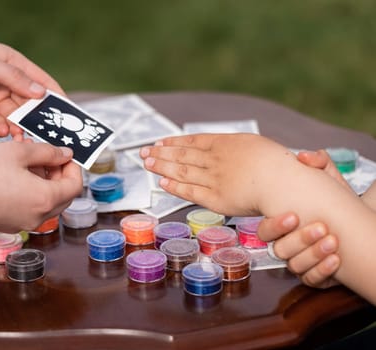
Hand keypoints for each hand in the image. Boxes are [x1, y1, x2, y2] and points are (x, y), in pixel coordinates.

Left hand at [0, 40, 63, 137]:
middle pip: (32, 103)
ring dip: (25, 128)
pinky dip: (5, 133)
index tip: (70, 113)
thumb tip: (41, 93)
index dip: (56, 97)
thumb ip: (13, 78)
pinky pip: (1, 127)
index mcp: (11, 64)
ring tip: (28, 138)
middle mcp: (6, 83)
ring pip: (19, 118)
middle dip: (44, 118)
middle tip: (56, 133)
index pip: (41, 81)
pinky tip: (5, 135)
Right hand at [0, 141, 81, 231]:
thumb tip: (65, 154)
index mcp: (45, 200)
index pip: (75, 186)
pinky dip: (29, 192)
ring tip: (26, 159)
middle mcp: (36, 218)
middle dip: (59, 174)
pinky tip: (14, 173)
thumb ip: (48, 152)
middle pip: (63, 197)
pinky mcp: (6, 224)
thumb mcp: (18, 151)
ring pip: (45, 203)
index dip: (74, 167)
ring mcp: (21, 224)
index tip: (65, 154)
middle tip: (47, 155)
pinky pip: (28, 208)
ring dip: (43, 181)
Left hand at [140, 133, 295, 216]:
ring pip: (182, 170)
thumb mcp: (257, 146)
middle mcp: (215, 159)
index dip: (175, 142)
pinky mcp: (216, 199)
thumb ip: (236, 149)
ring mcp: (214, 179)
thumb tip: (225, 149)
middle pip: (182, 154)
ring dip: (162, 166)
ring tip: (147, 163)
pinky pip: (190, 191)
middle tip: (144, 151)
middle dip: (161, 152)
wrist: (285, 183)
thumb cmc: (279, 165)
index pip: (193, 141)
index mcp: (226, 143)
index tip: (161, 142)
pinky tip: (162, 182)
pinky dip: (174, 186)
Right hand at [257, 149, 345, 288]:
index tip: (294, 215)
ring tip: (333, 241)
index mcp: (283, 225)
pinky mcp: (314, 276)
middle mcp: (287, 245)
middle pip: (279, 249)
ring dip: (313, 254)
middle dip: (299, 239)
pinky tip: (336, 259)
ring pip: (294, 265)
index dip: (275, 225)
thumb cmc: (337, 205)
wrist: (359, 229)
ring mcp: (299, 262)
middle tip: (321, 227)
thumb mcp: (330, 182)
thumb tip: (305, 156)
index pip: (265, 231)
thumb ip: (319, 165)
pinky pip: (311, 279)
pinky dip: (322, 271)